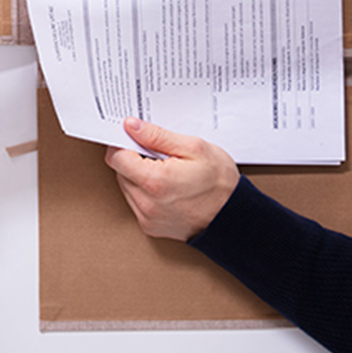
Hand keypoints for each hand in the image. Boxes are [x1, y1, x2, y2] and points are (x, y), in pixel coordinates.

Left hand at [104, 117, 240, 240]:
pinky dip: (145, 192)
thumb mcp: (194, 148)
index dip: (124, 144)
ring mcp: (146, 217)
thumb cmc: (220, 184)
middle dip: (134, 159)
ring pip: (126, 187)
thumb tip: (131, 126)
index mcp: (154, 181)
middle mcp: (146, 202)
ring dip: (139, 176)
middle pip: (120, 172)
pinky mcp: (150, 226)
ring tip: (166, 172)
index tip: (135, 139)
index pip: (116, 157)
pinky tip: (166, 188)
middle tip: (158, 156)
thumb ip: (157, 136)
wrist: (236, 218)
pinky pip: (135, 202)